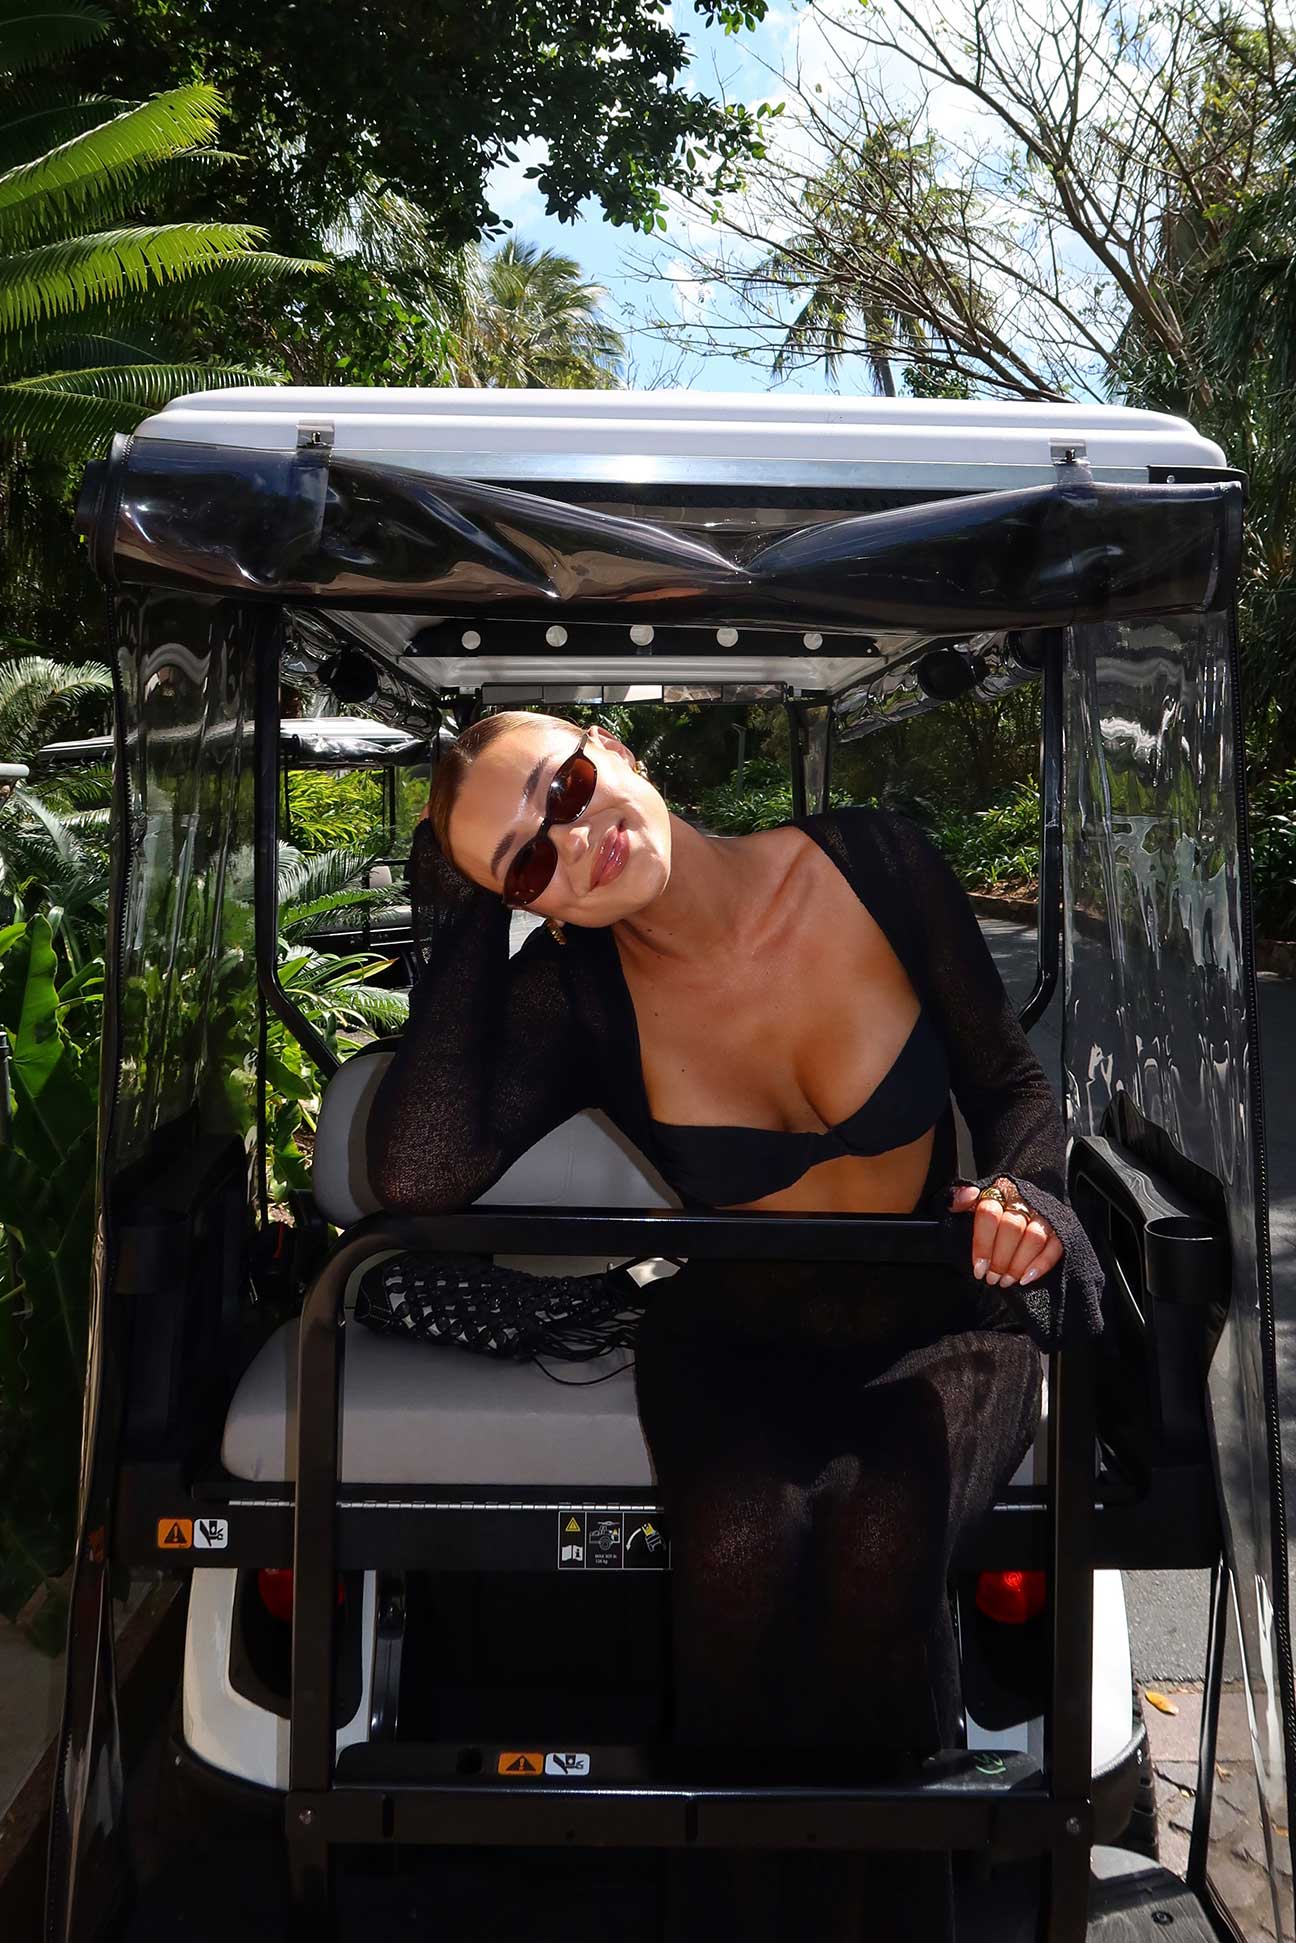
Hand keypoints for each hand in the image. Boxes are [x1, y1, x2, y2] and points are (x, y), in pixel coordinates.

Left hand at [948, 1177, 1063, 1287]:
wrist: (1017, 1209)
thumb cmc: (989, 1213)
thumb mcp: (969, 1204)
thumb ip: (959, 1198)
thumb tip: (969, 1195)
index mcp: (999, 1191)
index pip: (989, 1213)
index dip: (983, 1243)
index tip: (978, 1267)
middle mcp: (1023, 1200)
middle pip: (1012, 1227)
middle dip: (1000, 1258)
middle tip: (992, 1277)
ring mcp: (1043, 1214)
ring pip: (1034, 1237)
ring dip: (1019, 1264)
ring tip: (1006, 1280)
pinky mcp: (1059, 1229)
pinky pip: (1055, 1247)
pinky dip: (1041, 1265)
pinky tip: (1026, 1279)